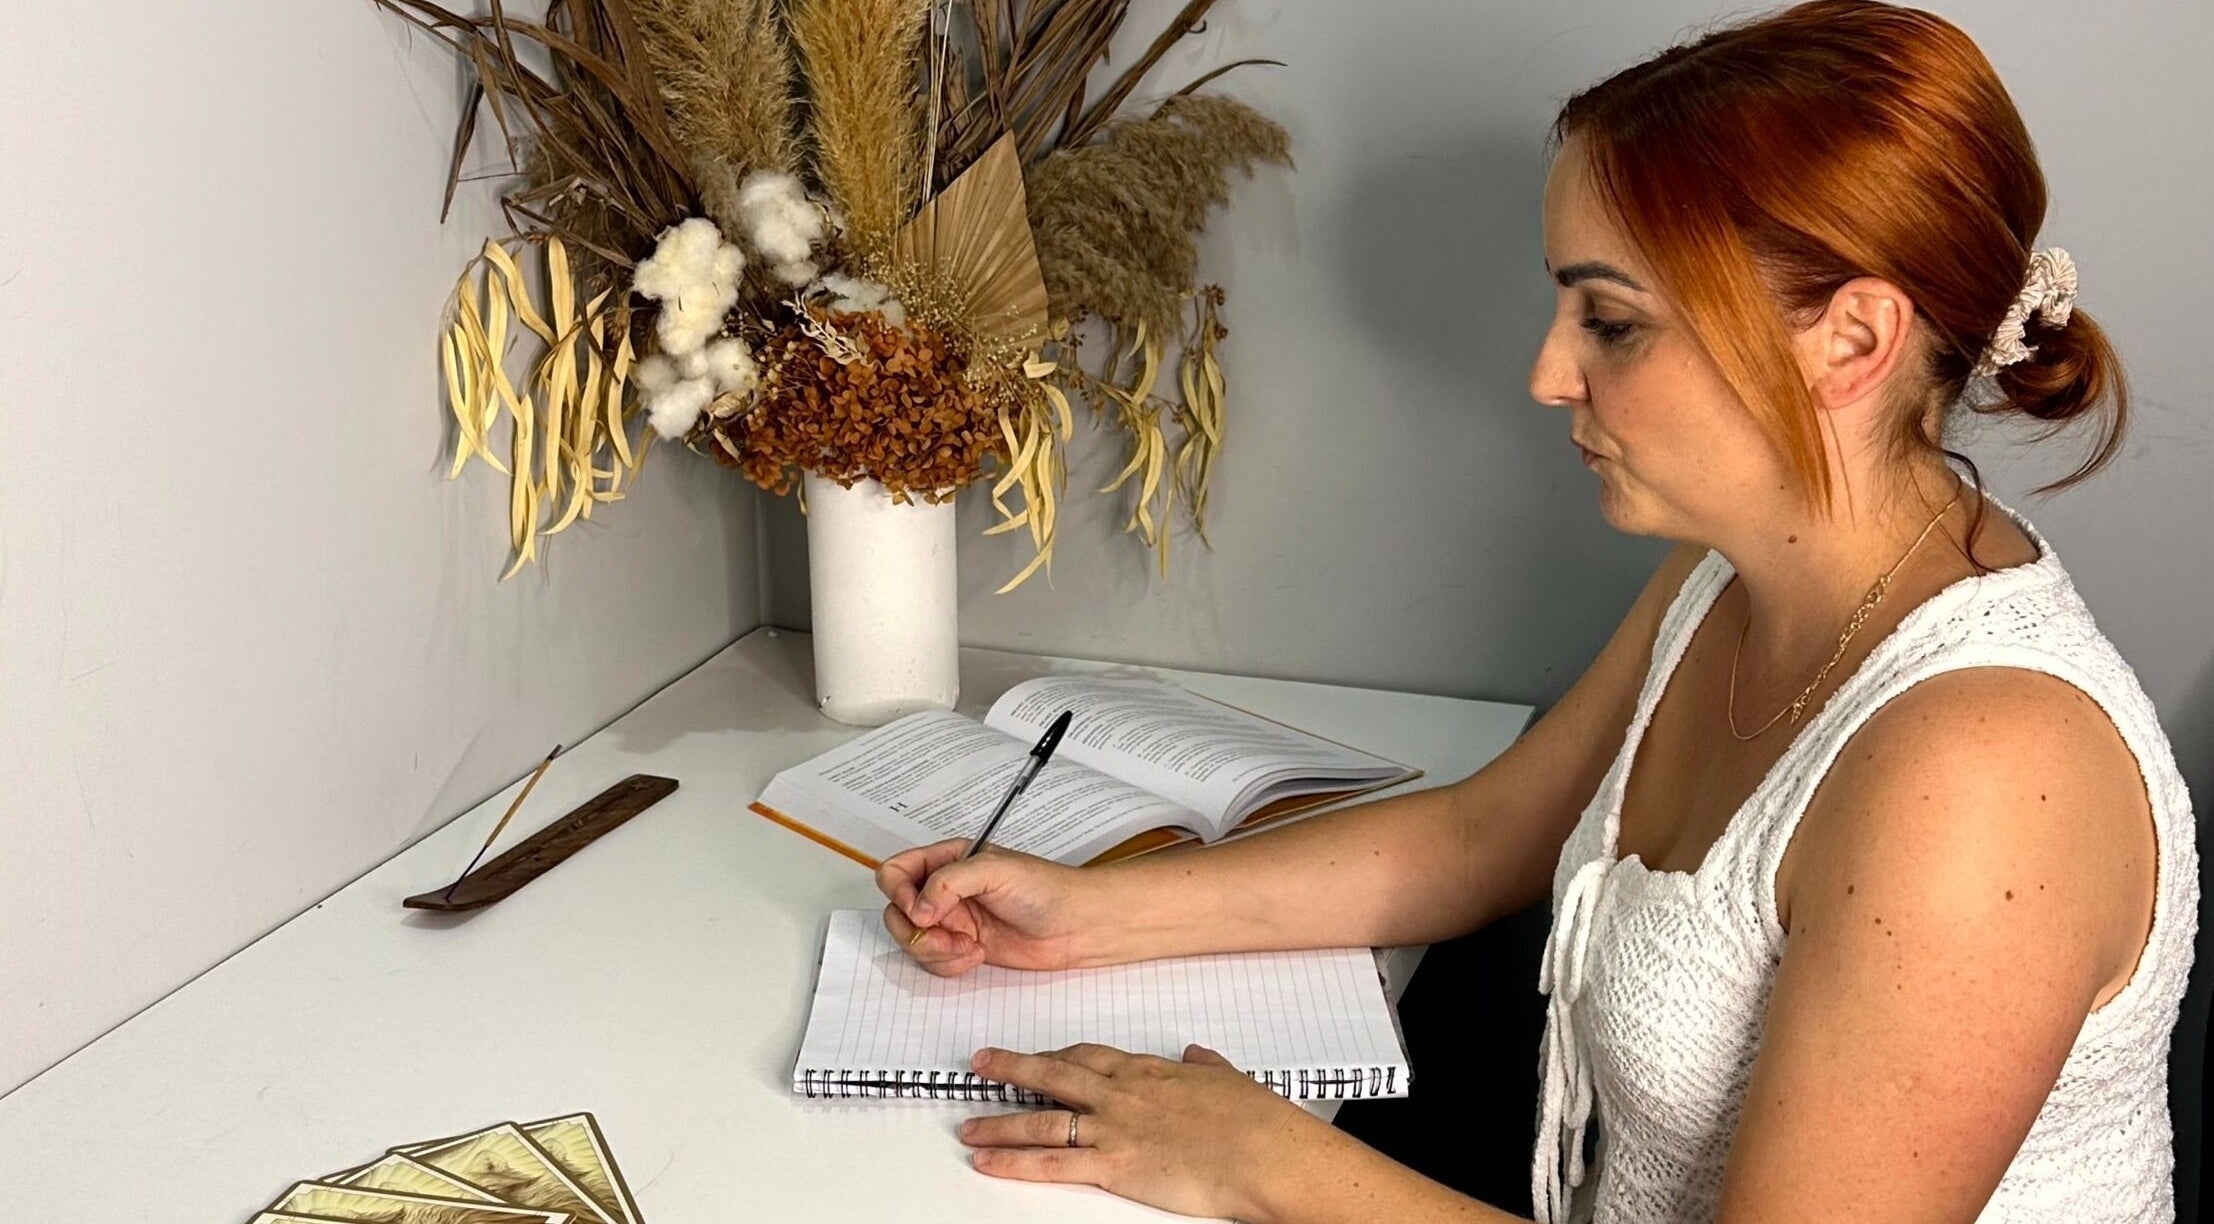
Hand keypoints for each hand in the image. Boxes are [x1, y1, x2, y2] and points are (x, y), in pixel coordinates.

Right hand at [875, 838, 1092, 975]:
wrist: (1076, 925)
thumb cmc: (1045, 888)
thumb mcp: (995, 869)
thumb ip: (949, 881)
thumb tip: (919, 908)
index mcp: (948, 860)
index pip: (897, 872)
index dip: (899, 892)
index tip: (922, 911)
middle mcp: (945, 890)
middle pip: (897, 911)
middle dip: (915, 930)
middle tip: (944, 934)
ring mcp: (953, 921)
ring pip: (913, 940)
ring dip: (934, 950)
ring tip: (966, 946)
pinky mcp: (963, 948)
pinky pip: (934, 961)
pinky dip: (949, 964)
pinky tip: (977, 954)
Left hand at [959, 1042, 1337, 1220]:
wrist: (1262, 1153)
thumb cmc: (1253, 1121)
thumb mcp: (1226, 1081)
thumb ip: (1205, 1067)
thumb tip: (1197, 1055)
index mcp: (1147, 1071)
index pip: (1087, 1056)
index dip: (1055, 1054)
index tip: (1035, 1055)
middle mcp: (1122, 1093)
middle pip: (1052, 1075)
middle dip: (1011, 1068)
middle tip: (980, 1065)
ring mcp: (1114, 1129)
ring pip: (1041, 1119)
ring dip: (1000, 1122)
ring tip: (969, 1126)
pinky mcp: (1114, 1166)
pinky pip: (1051, 1163)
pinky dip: (1014, 1163)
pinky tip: (989, 1162)